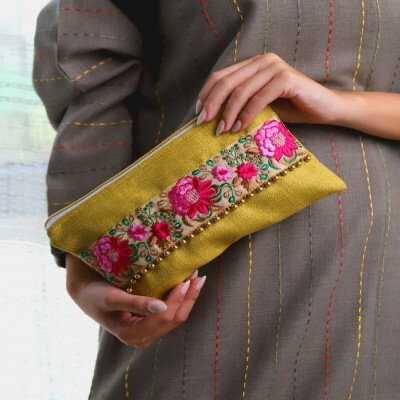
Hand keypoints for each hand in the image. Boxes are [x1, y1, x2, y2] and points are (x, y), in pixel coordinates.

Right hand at [65, 254, 205, 348]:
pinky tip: (187, 287)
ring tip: (197, 279)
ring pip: (176, 318)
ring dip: (188, 298)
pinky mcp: (151, 324)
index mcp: (132, 334)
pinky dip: (181, 300)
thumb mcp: (112, 298)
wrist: (87, 296)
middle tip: (199, 276)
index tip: (186, 280)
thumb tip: (162, 307)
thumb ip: (136, 303)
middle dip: (189, 298)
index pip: (163, 318)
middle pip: (174, 319)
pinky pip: (171, 314)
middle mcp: (143, 338)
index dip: (177, 299)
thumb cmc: (96, 295)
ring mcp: (148, 332)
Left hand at [196, 53, 344, 134]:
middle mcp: (262, 61)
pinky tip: (239, 128)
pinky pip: (259, 98)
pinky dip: (246, 114)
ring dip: (228, 113)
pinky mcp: (286, 78)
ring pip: (241, 90)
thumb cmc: (291, 109)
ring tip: (221, 131)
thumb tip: (212, 119)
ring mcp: (274, 67)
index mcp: (253, 64)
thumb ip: (239, 105)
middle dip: (212, 104)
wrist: (324, 109)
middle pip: (227, 81)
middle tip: (203, 123)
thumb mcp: (258, 106)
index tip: (197, 113)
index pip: (221, 76)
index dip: (206, 94)